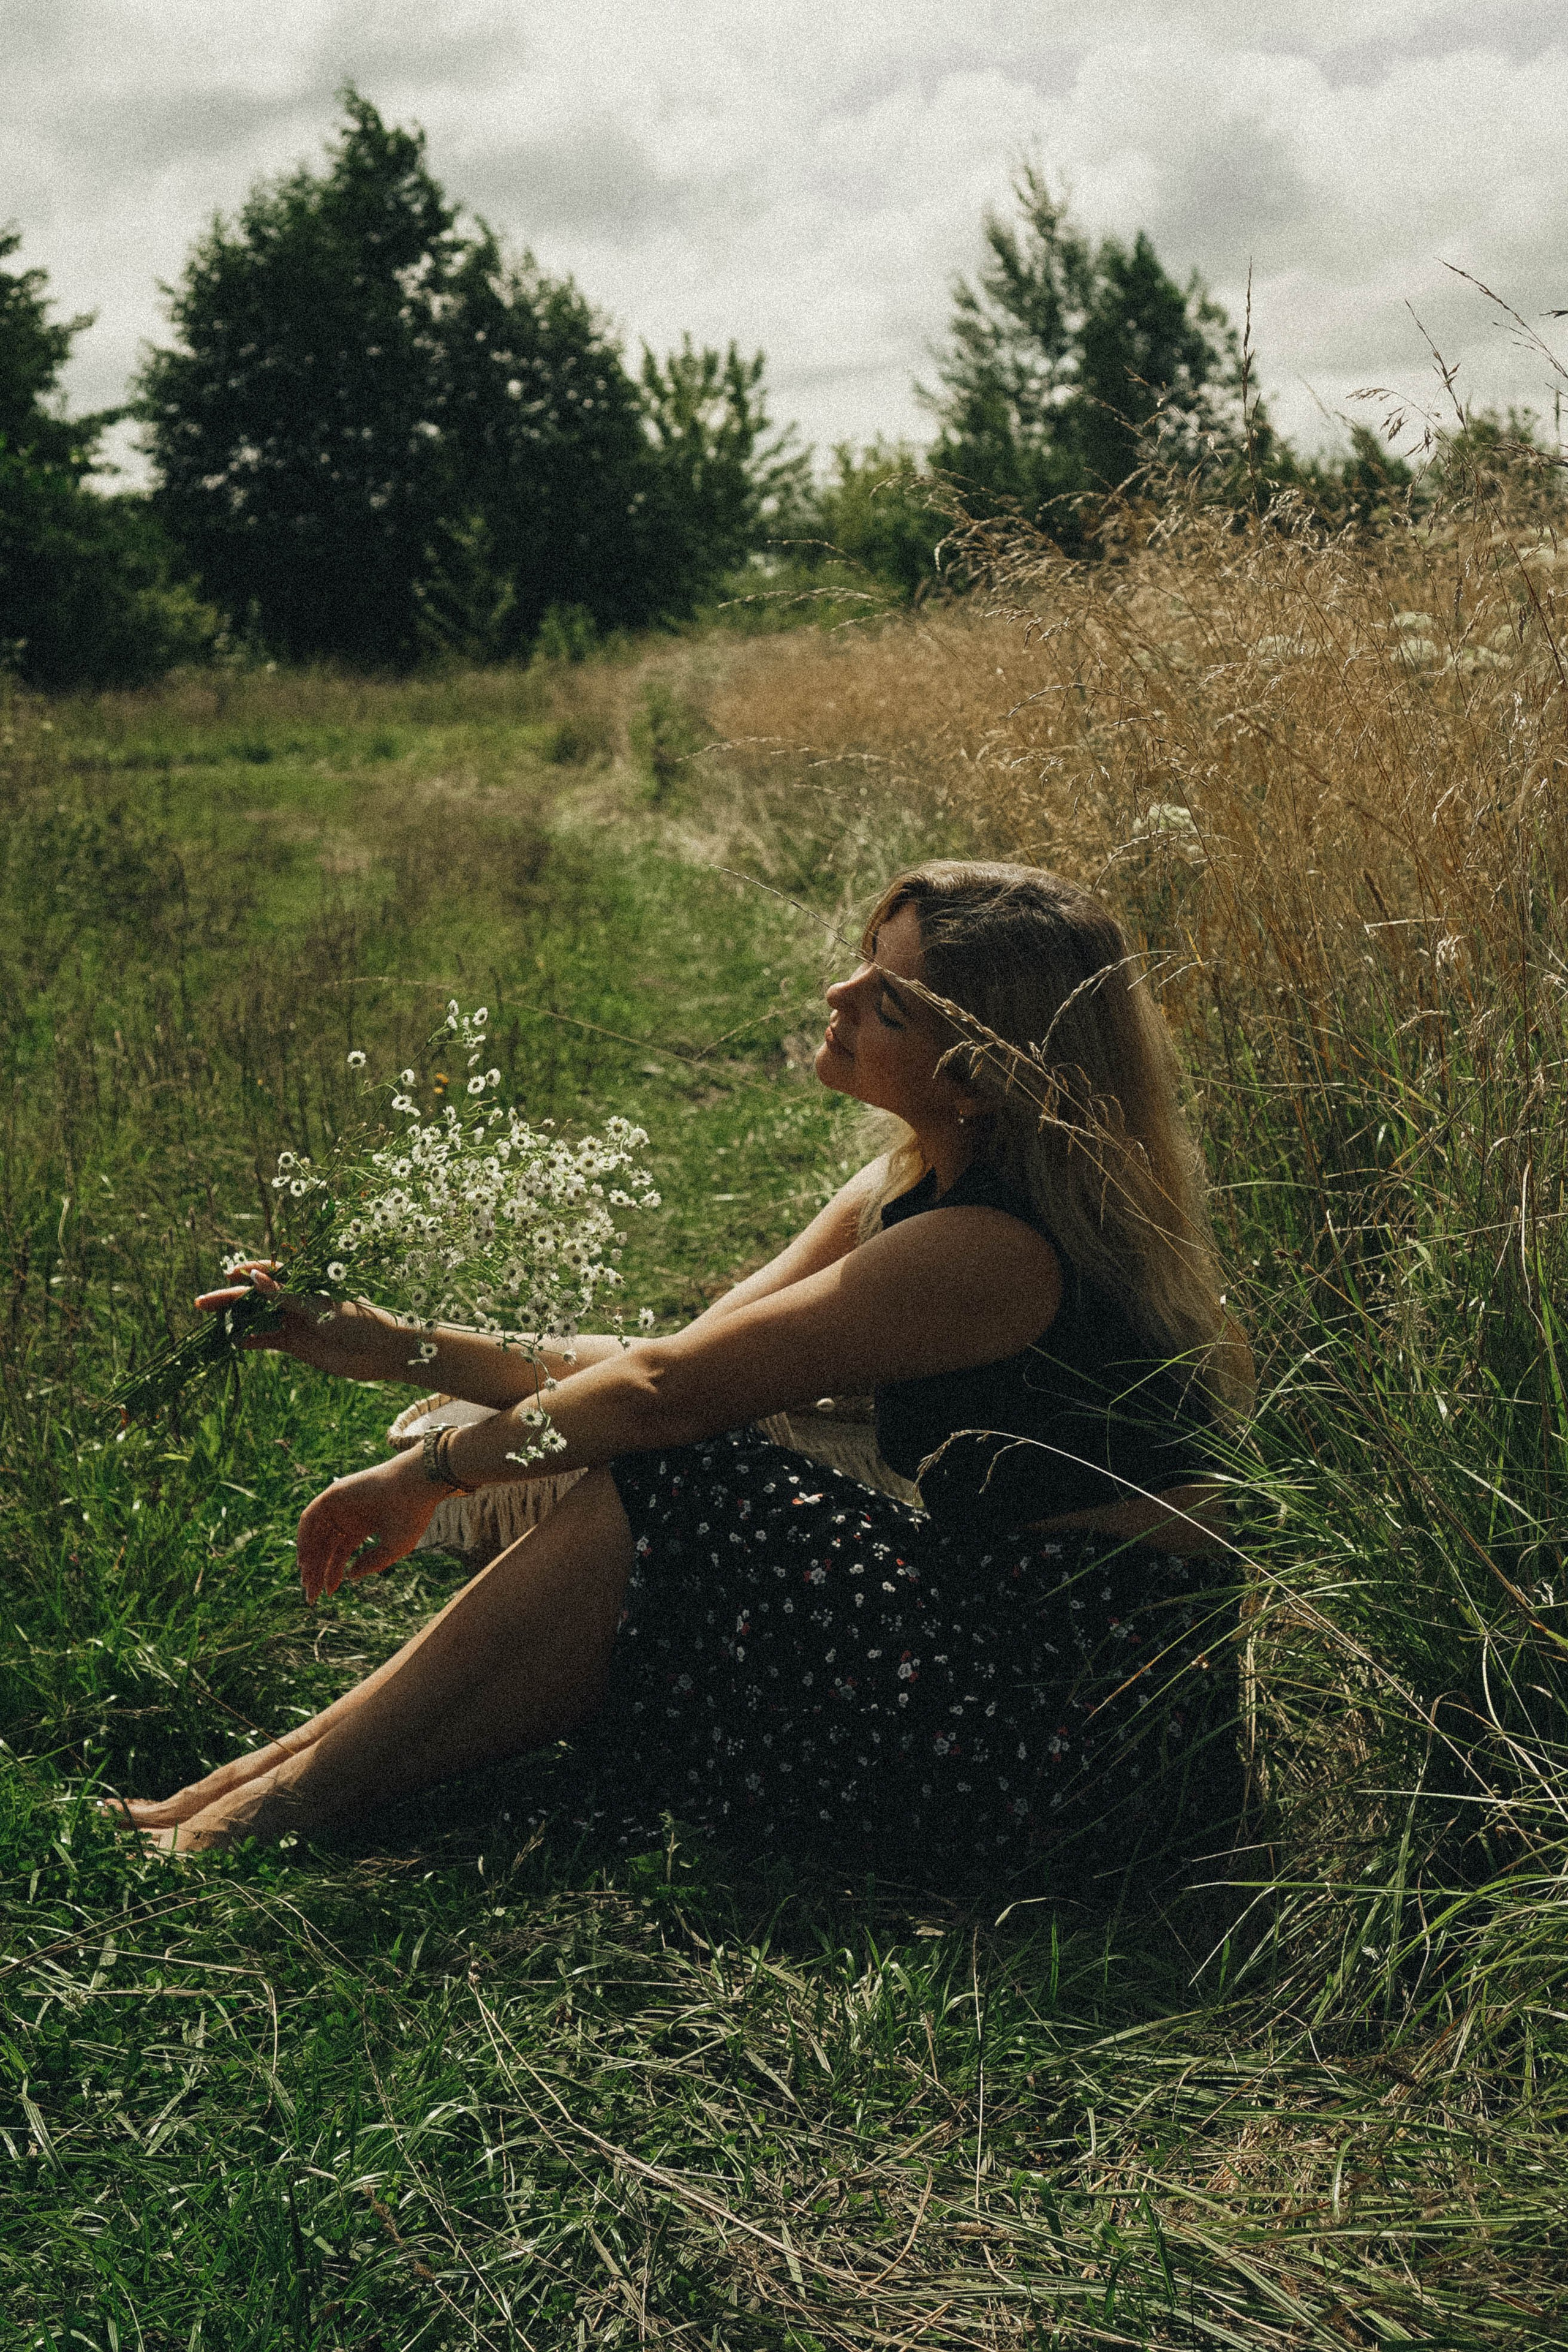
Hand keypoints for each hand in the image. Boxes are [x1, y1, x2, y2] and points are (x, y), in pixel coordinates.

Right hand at [195, 1263, 399, 1381]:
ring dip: (235, 1320)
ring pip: (257, 1318)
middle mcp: (296, 1299)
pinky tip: (232, 1342)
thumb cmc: (357, 1321)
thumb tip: (253, 1277)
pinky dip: (250, 1340)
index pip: (269, 1272)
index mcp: (305, 1282)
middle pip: (256, 1296)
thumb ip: (284, 1295)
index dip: (246, 1273)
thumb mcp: (319, 1306)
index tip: (227, 1275)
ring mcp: (294, 1321)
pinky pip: (266, 1339)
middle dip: (229, 1299)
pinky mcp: (295, 1343)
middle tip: (200, 1304)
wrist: (380, 1352)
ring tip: (209, 1324)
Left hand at [295, 1447, 440, 1605]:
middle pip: (326, 1548)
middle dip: (317, 1572)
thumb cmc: (410, 1517)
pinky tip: (304, 1559)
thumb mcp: (393, 1548)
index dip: (333, 1573)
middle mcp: (349, 1516)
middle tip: (311, 1596)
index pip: (341, 1552)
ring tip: (306, 1583)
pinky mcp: (333, 1494)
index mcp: (364, 1526)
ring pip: (316, 1535)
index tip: (329, 1593)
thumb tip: (350, 1576)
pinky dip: (304, 1537)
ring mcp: (340, 1505)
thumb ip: (371, 1563)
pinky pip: (310, 1517)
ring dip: (308, 1559)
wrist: (415, 1488)